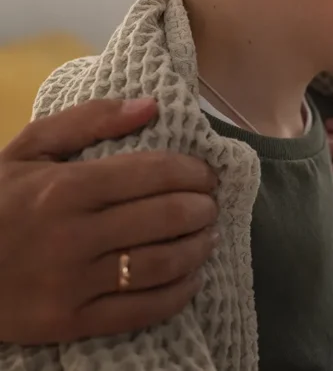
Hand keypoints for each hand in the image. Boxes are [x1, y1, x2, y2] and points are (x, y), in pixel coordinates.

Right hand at [0, 99, 219, 344]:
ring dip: (198, 248)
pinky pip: (142, 310)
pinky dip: (179, 293)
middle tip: (209, 205)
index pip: (156, 173)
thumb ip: (88, 121)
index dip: (195, 173)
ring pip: (162, 264)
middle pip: (168, 217)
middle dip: (203, 208)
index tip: (206, 175)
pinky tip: (191, 278)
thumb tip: (150, 105)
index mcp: (65, 187)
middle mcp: (73, 235)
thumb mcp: (26, 150)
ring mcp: (72, 283)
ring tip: (206, 236)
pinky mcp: (70, 323)